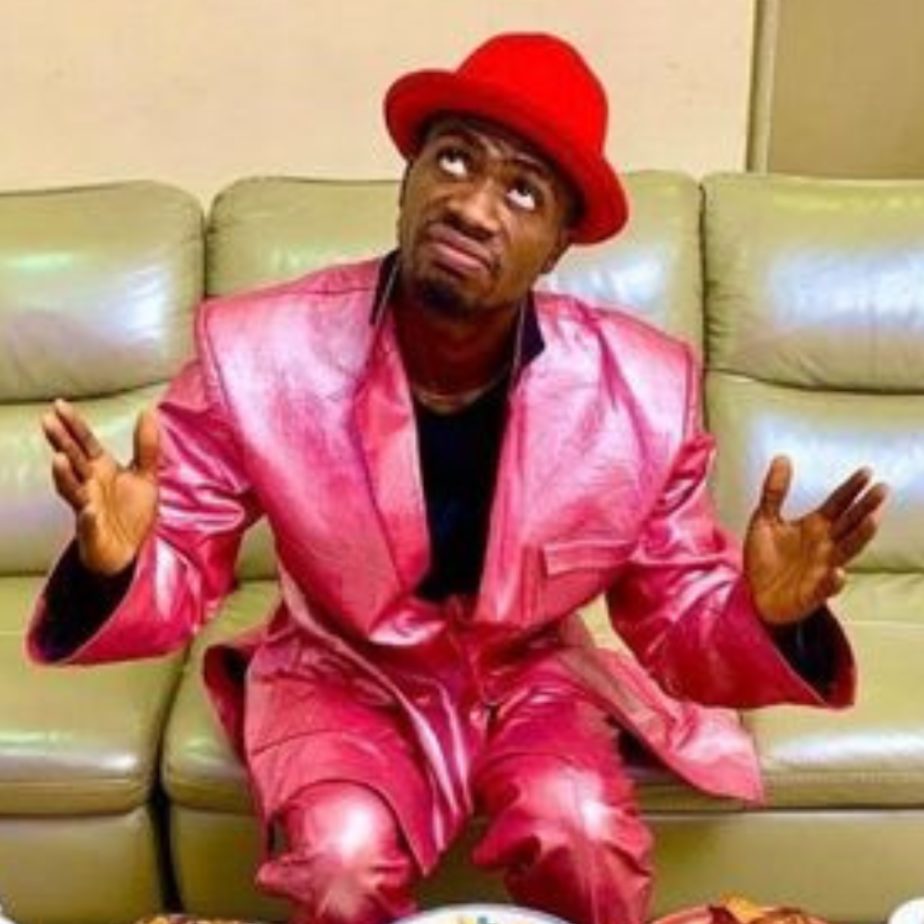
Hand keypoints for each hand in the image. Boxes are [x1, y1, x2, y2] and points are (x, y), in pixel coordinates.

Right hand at [41, 399, 158, 575]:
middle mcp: (90, 486)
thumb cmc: (131, 511)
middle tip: (47, 421)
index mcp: (102, 470)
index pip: (85, 443)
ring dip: (65, 476)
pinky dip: (88, 518)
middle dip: (61, 441)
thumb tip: (148, 412)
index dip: (73, 425)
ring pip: (72, 490)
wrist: (129, 551)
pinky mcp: (93, 533)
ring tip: (59, 458)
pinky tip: (89, 511)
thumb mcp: (145, 475)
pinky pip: (89, 525)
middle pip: (73, 460)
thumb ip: (146, 446)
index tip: (59, 405)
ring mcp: (87, 508)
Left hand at [744, 455, 887, 625]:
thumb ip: (774, 491)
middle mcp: (824, 545)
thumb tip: (782, 457)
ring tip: (873, 520)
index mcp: (814, 527)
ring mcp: (821, 568)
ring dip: (860, 537)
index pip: (837, 504)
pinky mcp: (812, 592)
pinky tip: (839, 572)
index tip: (867, 471)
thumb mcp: (765, 519)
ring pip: (846, 551)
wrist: (753, 594)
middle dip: (865, 507)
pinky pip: (826, 587)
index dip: (851, 489)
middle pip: (849, 523)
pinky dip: (834, 581)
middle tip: (882, 489)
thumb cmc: (765, 557)